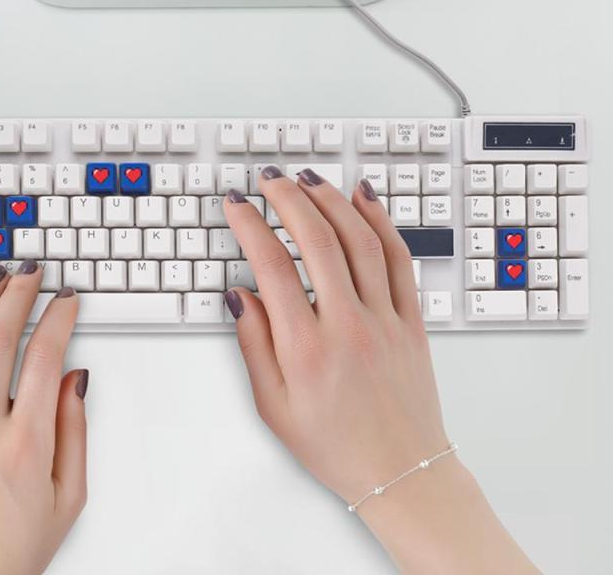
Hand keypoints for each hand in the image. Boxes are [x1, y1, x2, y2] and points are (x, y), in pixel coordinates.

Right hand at [224, 168, 537, 573]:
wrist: (401, 471)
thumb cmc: (336, 444)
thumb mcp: (274, 406)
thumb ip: (254, 344)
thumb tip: (241, 294)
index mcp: (307, 349)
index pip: (271, 266)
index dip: (249, 225)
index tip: (237, 205)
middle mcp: (347, 326)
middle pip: (317, 240)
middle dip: (288, 198)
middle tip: (269, 178)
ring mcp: (385, 319)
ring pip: (360, 239)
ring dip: (331, 200)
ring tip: (308, 178)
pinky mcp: (411, 319)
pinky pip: (399, 258)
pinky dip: (381, 221)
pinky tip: (364, 198)